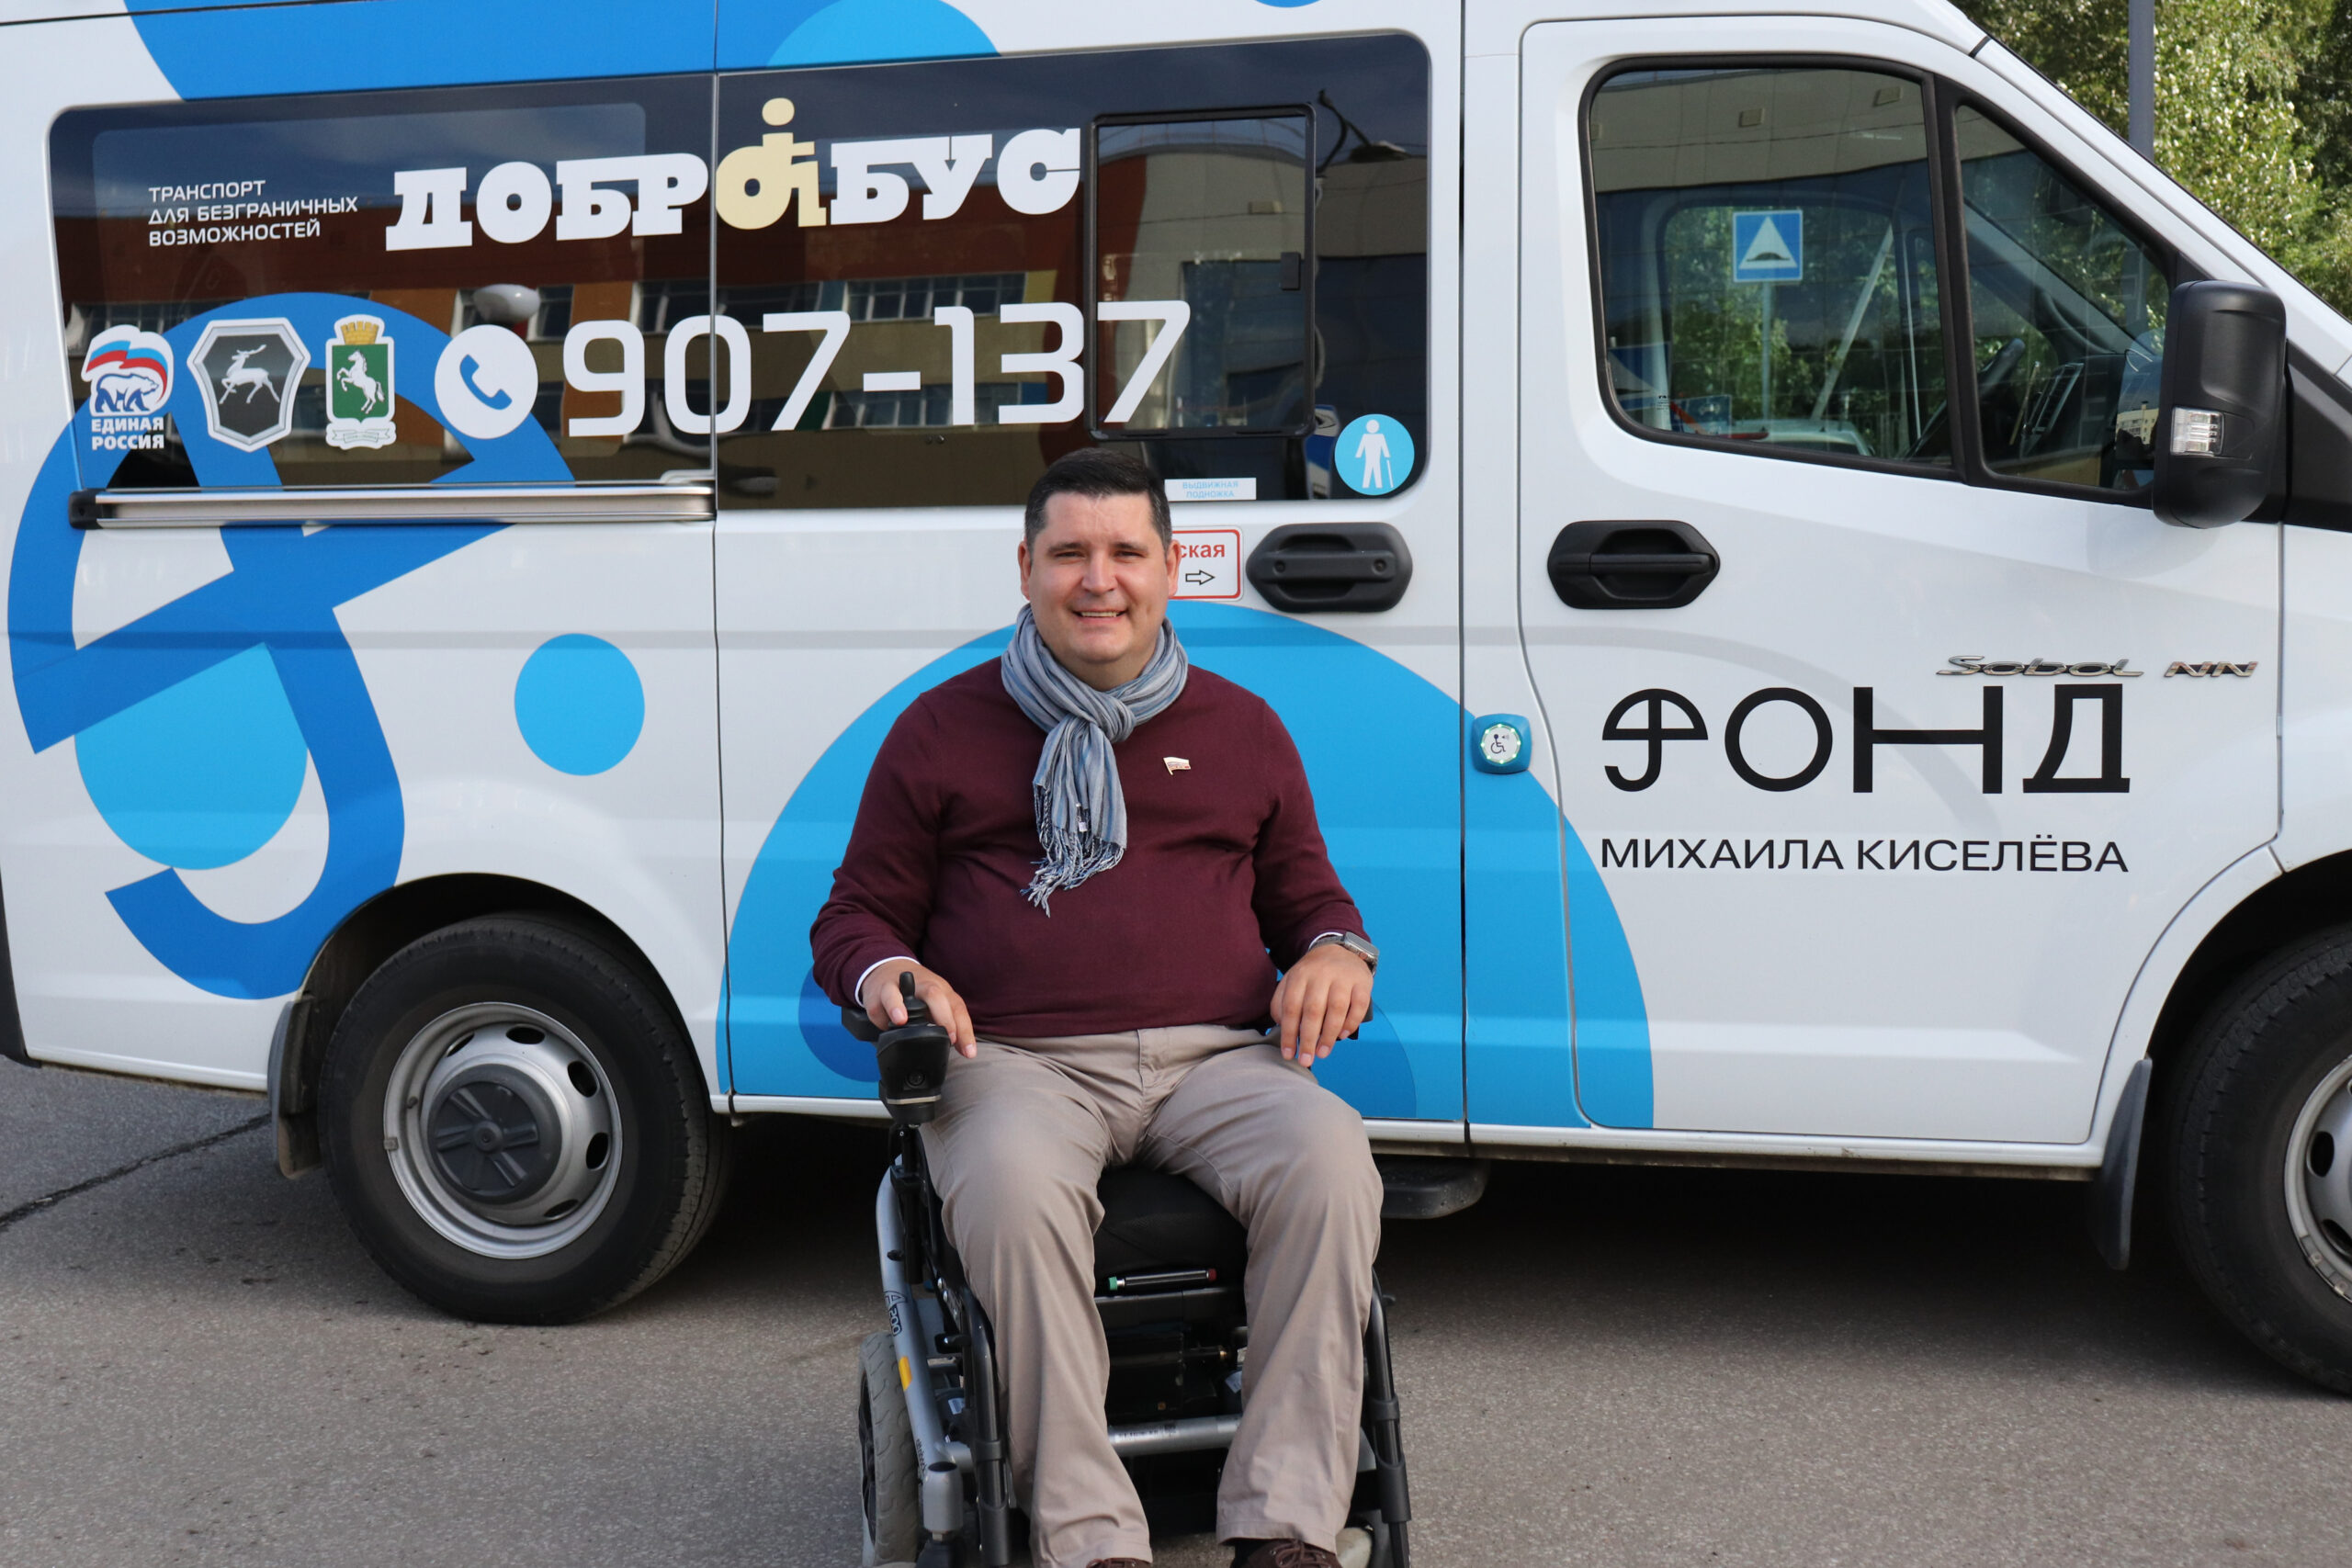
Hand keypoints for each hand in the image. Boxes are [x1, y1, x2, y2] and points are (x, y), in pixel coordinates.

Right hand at [862, 962, 978, 1057]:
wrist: (887, 969)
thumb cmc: (918, 992)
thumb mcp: (939, 1004)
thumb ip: (953, 1026)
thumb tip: (967, 1051)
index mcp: (941, 990)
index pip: (957, 1008)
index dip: (964, 1030)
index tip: (968, 1052)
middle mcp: (921, 986)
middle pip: (934, 994)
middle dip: (943, 1016)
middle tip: (949, 1037)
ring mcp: (897, 987)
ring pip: (897, 992)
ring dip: (898, 1006)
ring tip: (900, 1020)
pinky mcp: (877, 994)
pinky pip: (878, 1009)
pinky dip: (882, 1020)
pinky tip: (886, 1026)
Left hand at [1270, 942, 1372, 1063]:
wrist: (1338, 950)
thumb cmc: (1311, 975)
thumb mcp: (1292, 981)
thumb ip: (1281, 1002)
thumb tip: (1282, 1028)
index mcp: (1300, 975)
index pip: (1291, 1007)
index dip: (1288, 1033)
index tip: (1288, 1054)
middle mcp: (1321, 975)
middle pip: (1313, 1010)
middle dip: (1308, 1039)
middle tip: (1306, 1060)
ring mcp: (1343, 977)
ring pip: (1336, 1008)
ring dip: (1328, 1035)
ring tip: (1322, 1053)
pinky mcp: (1362, 982)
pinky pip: (1358, 1005)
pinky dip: (1350, 1022)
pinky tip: (1342, 1035)